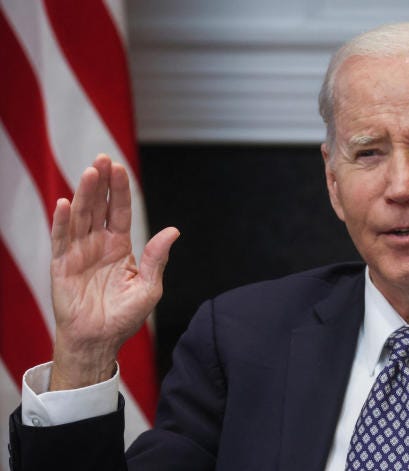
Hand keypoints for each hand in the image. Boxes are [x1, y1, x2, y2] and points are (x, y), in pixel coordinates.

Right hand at [49, 155, 178, 389]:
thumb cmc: (124, 316)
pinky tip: (65, 204)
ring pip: (81, 217)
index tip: (119, 167)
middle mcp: (98, 244)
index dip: (120, 190)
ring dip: (84, 195)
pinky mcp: (61, 266)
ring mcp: (78, 253)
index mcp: (120, 246)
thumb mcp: (148, 287)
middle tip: (102, 159)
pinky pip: (61, 240)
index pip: (120, 211)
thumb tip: (173, 230)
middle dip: (101, 183)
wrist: (99, 340)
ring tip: (89, 173)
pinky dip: (62, 222)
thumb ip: (157, 258)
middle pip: (99, 207)